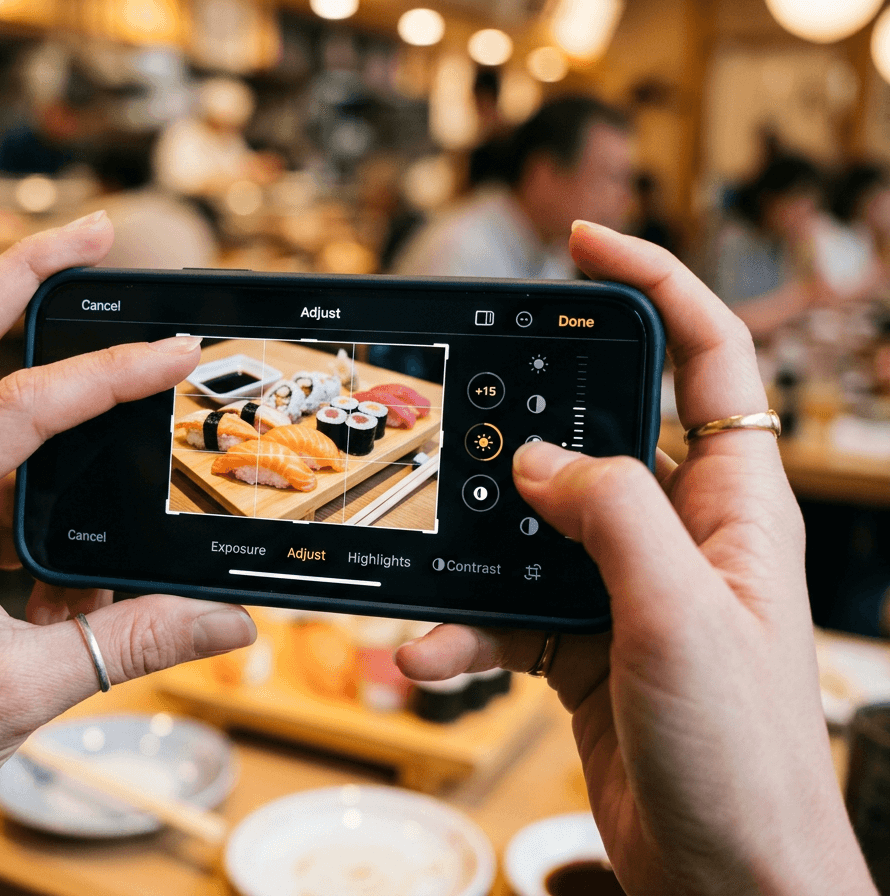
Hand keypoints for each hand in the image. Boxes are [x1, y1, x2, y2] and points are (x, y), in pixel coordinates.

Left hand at [0, 213, 256, 894]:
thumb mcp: (20, 689)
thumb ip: (133, 642)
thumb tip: (226, 618)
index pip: (19, 408)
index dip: (108, 375)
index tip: (176, 351)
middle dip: (22, 276)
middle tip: (94, 234)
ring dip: (21, 339)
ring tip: (97, 305)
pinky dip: (35, 441)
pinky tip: (88, 445)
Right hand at [396, 223, 874, 895]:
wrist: (726, 881)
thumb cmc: (744, 760)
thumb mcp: (680, 615)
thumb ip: (612, 517)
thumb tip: (541, 464)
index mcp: (733, 504)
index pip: (707, 356)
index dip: (654, 282)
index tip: (584, 240)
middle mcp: (679, 534)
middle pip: (600, 430)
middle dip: (532, 419)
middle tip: (469, 404)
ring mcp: (626, 587)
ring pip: (535, 528)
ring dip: (476, 550)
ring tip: (426, 566)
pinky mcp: (581, 641)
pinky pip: (508, 608)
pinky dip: (463, 627)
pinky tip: (430, 656)